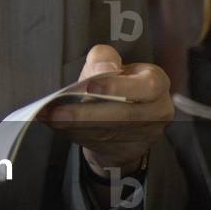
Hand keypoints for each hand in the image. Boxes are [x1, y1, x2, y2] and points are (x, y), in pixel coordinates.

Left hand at [43, 44, 173, 174]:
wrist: (123, 115)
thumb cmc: (116, 81)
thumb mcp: (111, 62)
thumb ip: (105, 58)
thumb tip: (102, 70)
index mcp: (156, 82)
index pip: (147, 85)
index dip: (119, 86)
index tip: (91, 86)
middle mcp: (157, 110)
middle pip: (126, 114)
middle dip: (90, 113)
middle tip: (60, 110)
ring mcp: (146, 134)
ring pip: (112, 133)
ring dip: (79, 127)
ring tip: (53, 118)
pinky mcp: (130, 150)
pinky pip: (102, 144)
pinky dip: (78, 135)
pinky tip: (59, 127)